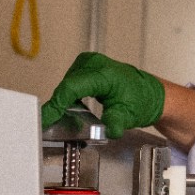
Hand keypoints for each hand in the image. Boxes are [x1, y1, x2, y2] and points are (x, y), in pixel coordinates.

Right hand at [40, 52, 164, 138]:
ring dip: (64, 100)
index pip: (71, 87)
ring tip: (67, 116)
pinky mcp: (86, 65)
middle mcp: (95, 63)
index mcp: (104, 73)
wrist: (149, 93)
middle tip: (55, 124)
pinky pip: (71, 81)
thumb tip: (106, 131)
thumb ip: (115, 124)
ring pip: (66, 84)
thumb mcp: (128, 115)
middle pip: (66, 86)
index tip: (45, 118)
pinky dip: (69, 94)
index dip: (56, 104)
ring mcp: (89, 62)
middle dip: (59, 106)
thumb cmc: (141, 100)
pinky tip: (73, 106)